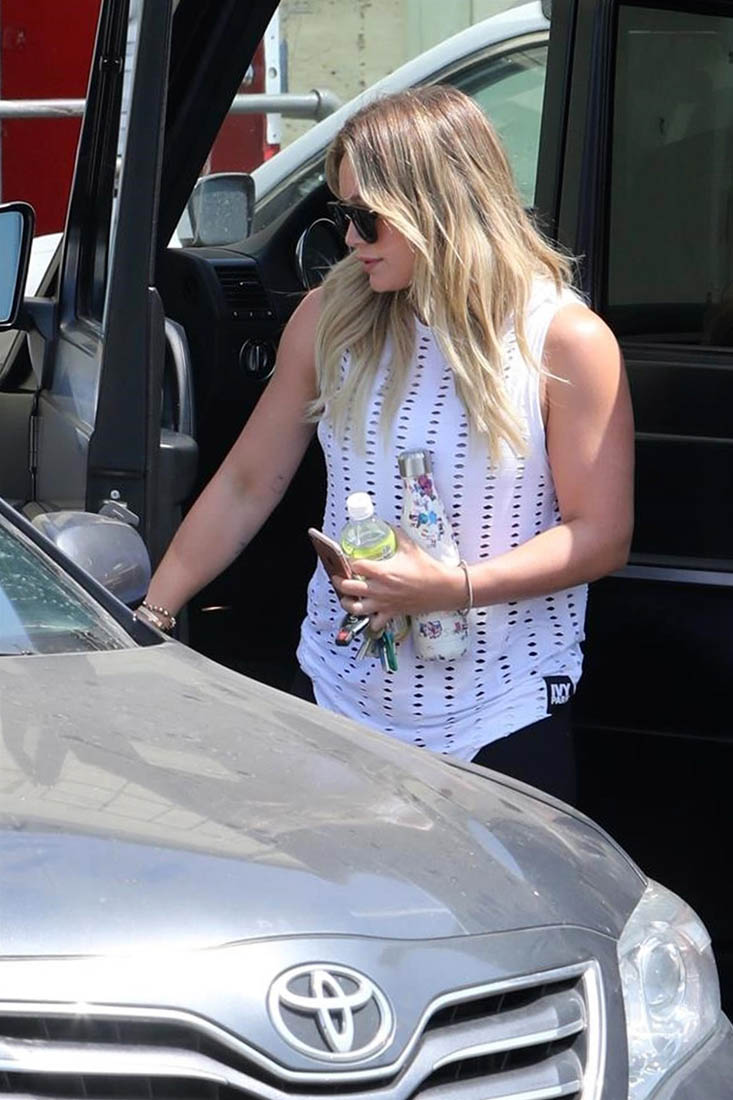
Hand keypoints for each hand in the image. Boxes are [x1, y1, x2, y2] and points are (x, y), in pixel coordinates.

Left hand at [333, 529, 464, 634]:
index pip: (355, 566)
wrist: (443, 588)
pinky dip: (368, 620)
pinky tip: (368, 613)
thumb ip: (395, 534)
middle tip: (338, 576)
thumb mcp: (409, 546)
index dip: (347, 561)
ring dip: (347, 603)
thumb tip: (385, 525)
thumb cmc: (428, 568)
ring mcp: (384, 603)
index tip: (346, 558)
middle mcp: (380, 589)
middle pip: (347, 588)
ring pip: (355, 609)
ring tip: (346, 597)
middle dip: (339, 582)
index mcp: (383, 571)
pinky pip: (374, 623)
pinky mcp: (391, 613)